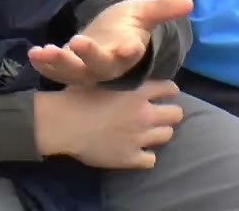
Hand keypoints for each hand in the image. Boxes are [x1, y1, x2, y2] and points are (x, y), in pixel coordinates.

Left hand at [28, 0, 192, 85]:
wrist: (109, 40)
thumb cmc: (127, 26)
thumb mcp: (144, 13)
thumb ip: (162, 8)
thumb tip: (188, 2)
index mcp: (126, 53)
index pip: (130, 55)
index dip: (129, 51)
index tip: (131, 46)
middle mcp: (106, 66)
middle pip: (99, 67)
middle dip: (88, 56)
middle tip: (77, 42)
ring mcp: (85, 70)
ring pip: (73, 72)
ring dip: (58, 63)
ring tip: (43, 51)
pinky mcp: (68, 68)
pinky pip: (55, 71)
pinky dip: (44, 65)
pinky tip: (33, 55)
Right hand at [34, 79, 183, 168]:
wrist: (63, 124)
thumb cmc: (77, 96)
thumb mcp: (101, 78)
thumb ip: (121, 79)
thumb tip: (130, 78)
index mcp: (138, 92)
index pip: (169, 89)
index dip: (168, 91)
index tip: (164, 93)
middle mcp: (145, 114)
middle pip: (176, 114)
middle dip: (169, 113)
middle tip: (157, 114)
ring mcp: (140, 138)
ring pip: (166, 135)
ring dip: (158, 132)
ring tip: (146, 132)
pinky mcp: (131, 158)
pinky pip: (151, 159)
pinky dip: (144, 155)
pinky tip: (135, 150)